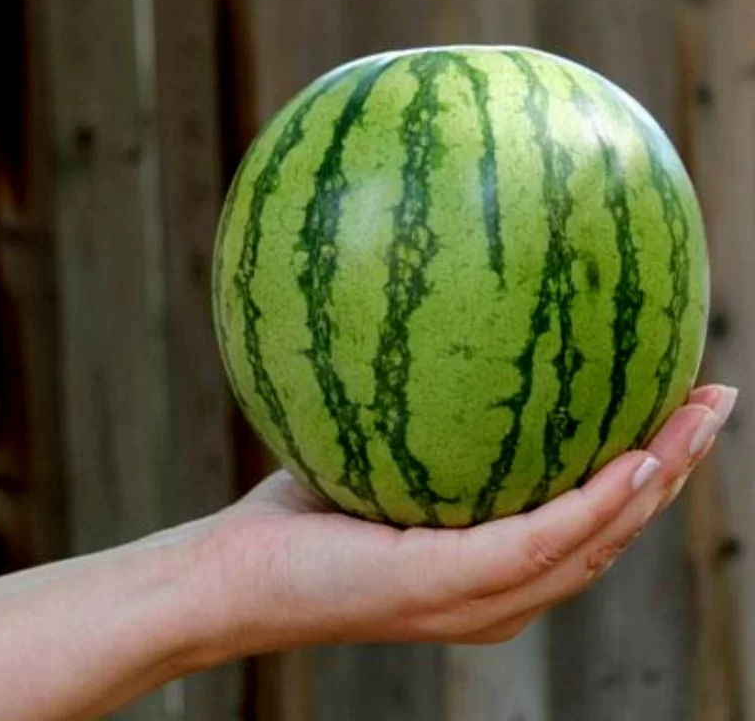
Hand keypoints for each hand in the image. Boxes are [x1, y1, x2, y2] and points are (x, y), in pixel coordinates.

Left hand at [194, 384, 735, 658]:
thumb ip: (420, 423)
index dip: (644, 468)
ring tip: (702, 419)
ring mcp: (478, 599)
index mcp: (492, 565)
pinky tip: (637, 458)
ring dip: (658, 481)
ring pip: (597, 540)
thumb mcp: (375, 459)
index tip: (677, 403)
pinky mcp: (446, 588)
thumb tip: (439, 338)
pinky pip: (539, 542)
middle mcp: (500, 590)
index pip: (587, 519)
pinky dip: (595, 504)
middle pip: (612, 530)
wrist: (232, 578)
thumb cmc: (300, 514)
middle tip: (716, 401)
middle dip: (674, 466)